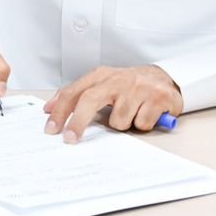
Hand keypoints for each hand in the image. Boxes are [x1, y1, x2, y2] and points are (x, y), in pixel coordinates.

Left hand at [44, 65, 181, 142]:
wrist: (165, 79)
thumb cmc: (129, 86)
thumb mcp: (104, 84)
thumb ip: (80, 95)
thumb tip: (50, 109)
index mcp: (101, 76)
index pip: (74, 92)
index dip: (60, 110)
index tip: (51, 128)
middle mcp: (117, 79)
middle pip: (90, 100)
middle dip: (77, 122)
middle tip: (70, 139)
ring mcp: (137, 88)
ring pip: (118, 120)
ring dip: (123, 124)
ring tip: (132, 114)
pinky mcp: (157, 98)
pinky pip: (141, 124)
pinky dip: (143, 124)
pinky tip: (146, 113)